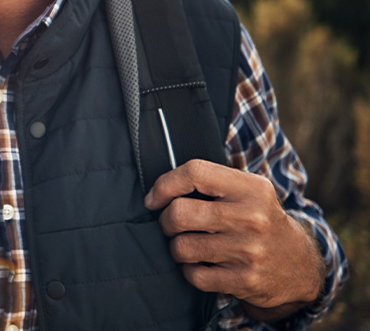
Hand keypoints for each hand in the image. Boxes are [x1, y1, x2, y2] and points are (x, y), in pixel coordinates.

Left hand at [145, 159, 323, 316]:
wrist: (300, 263)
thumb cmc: (259, 217)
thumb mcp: (247, 189)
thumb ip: (212, 181)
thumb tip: (159, 186)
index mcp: (250, 187)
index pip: (194, 173)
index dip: (165, 184)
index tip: (154, 199)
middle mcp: (251, 217)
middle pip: (180, 213)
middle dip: (165, 220)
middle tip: (170, 224)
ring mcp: (249, 251)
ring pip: (182, 247)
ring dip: (175, 247)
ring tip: (185, 244)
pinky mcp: (246, 281)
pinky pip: (195, 276)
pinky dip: (188, 270)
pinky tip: (198, 264)